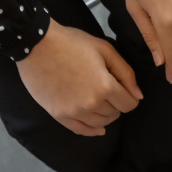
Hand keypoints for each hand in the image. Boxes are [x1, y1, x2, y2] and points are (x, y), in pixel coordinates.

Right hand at [16, 19, 141, 134]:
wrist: (33, 41)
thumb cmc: (70, 42)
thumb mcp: (103, 49)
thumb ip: (126, 73)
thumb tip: (138, 96)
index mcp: (105, 86)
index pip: (129, 105)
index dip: (128, 97)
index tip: (121, 90)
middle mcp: (91, 103)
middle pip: (115, 114)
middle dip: (114, 103)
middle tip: (102, 89)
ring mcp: (74, 111)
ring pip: (101, 123)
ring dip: (103, 114)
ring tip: (95, 100)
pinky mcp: (59, 114)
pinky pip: (82, 130)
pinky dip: (92, 130)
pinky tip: (97, 128)